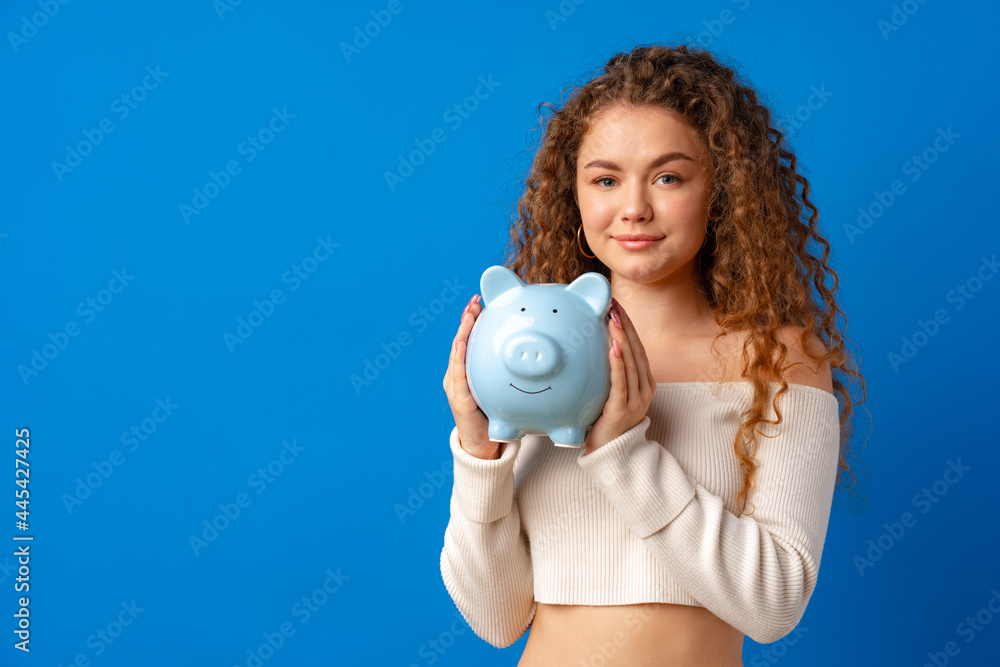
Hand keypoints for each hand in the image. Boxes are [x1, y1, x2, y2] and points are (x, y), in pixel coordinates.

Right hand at [442, 293, 501, 459]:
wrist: (486, 447)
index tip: (481, 301)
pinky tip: (463, 344)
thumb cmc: (497, 416)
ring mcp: (456, 386)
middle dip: (467, 319)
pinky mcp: (459, 399)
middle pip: (462, 341)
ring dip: (462, 332)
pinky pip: (459, 375)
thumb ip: (515, 373)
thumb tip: (543, 352)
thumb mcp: (506, 391)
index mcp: (470, 370)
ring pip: (458, 353)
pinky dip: (459, 357)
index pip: (471, 340)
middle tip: (475, 301)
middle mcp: (459, 375)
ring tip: (469, 314)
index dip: (474, 320)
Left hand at [583, 297, 655, 454]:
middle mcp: (644, 388)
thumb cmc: (606, 422)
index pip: (636, 346)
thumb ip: (607, 374)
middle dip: (625, 325)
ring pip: (632, 362)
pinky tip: (613, 348)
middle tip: (613, 304)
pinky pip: (621, 383)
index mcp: (643, 381)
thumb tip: (589, 348)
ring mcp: (636, 399)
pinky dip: (619, 364)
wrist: (612, 455)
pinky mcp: (624, 409)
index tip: (615, 305)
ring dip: (622, 338)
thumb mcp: (609, 393)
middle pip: (636, 349)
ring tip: (613, 318)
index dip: (627, 325)